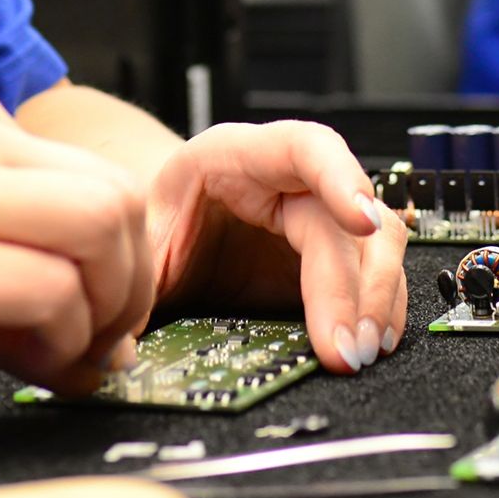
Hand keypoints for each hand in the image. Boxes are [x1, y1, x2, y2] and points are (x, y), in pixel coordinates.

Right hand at [0, 76, 155, 394]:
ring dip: (109, 310)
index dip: (111, 253)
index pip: (82, 170)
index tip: (101, 308)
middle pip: (114, 193)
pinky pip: (51, 292)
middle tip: (108, 340)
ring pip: (104, 230)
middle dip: (131, 280)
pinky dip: (65, 343)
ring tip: (74, 358)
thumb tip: (63, 317)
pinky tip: (35, 368)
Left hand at [141, 122, 407, 374]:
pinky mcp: (333, 255)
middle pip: (342, 217)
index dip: (337, 177)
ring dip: (377, 299)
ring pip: (376, 243)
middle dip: (351, 285)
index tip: (358, 221)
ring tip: (359, 351)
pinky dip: (380, 308)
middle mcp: (287, 178)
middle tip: (343, 346)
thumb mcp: (138, 240)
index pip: (301, 146)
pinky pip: (375, 272)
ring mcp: (317, 214)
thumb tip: (118, 339)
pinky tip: (371, 339)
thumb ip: (135, 276)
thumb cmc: (156, 219)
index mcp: (234, 155)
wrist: (165, 224)